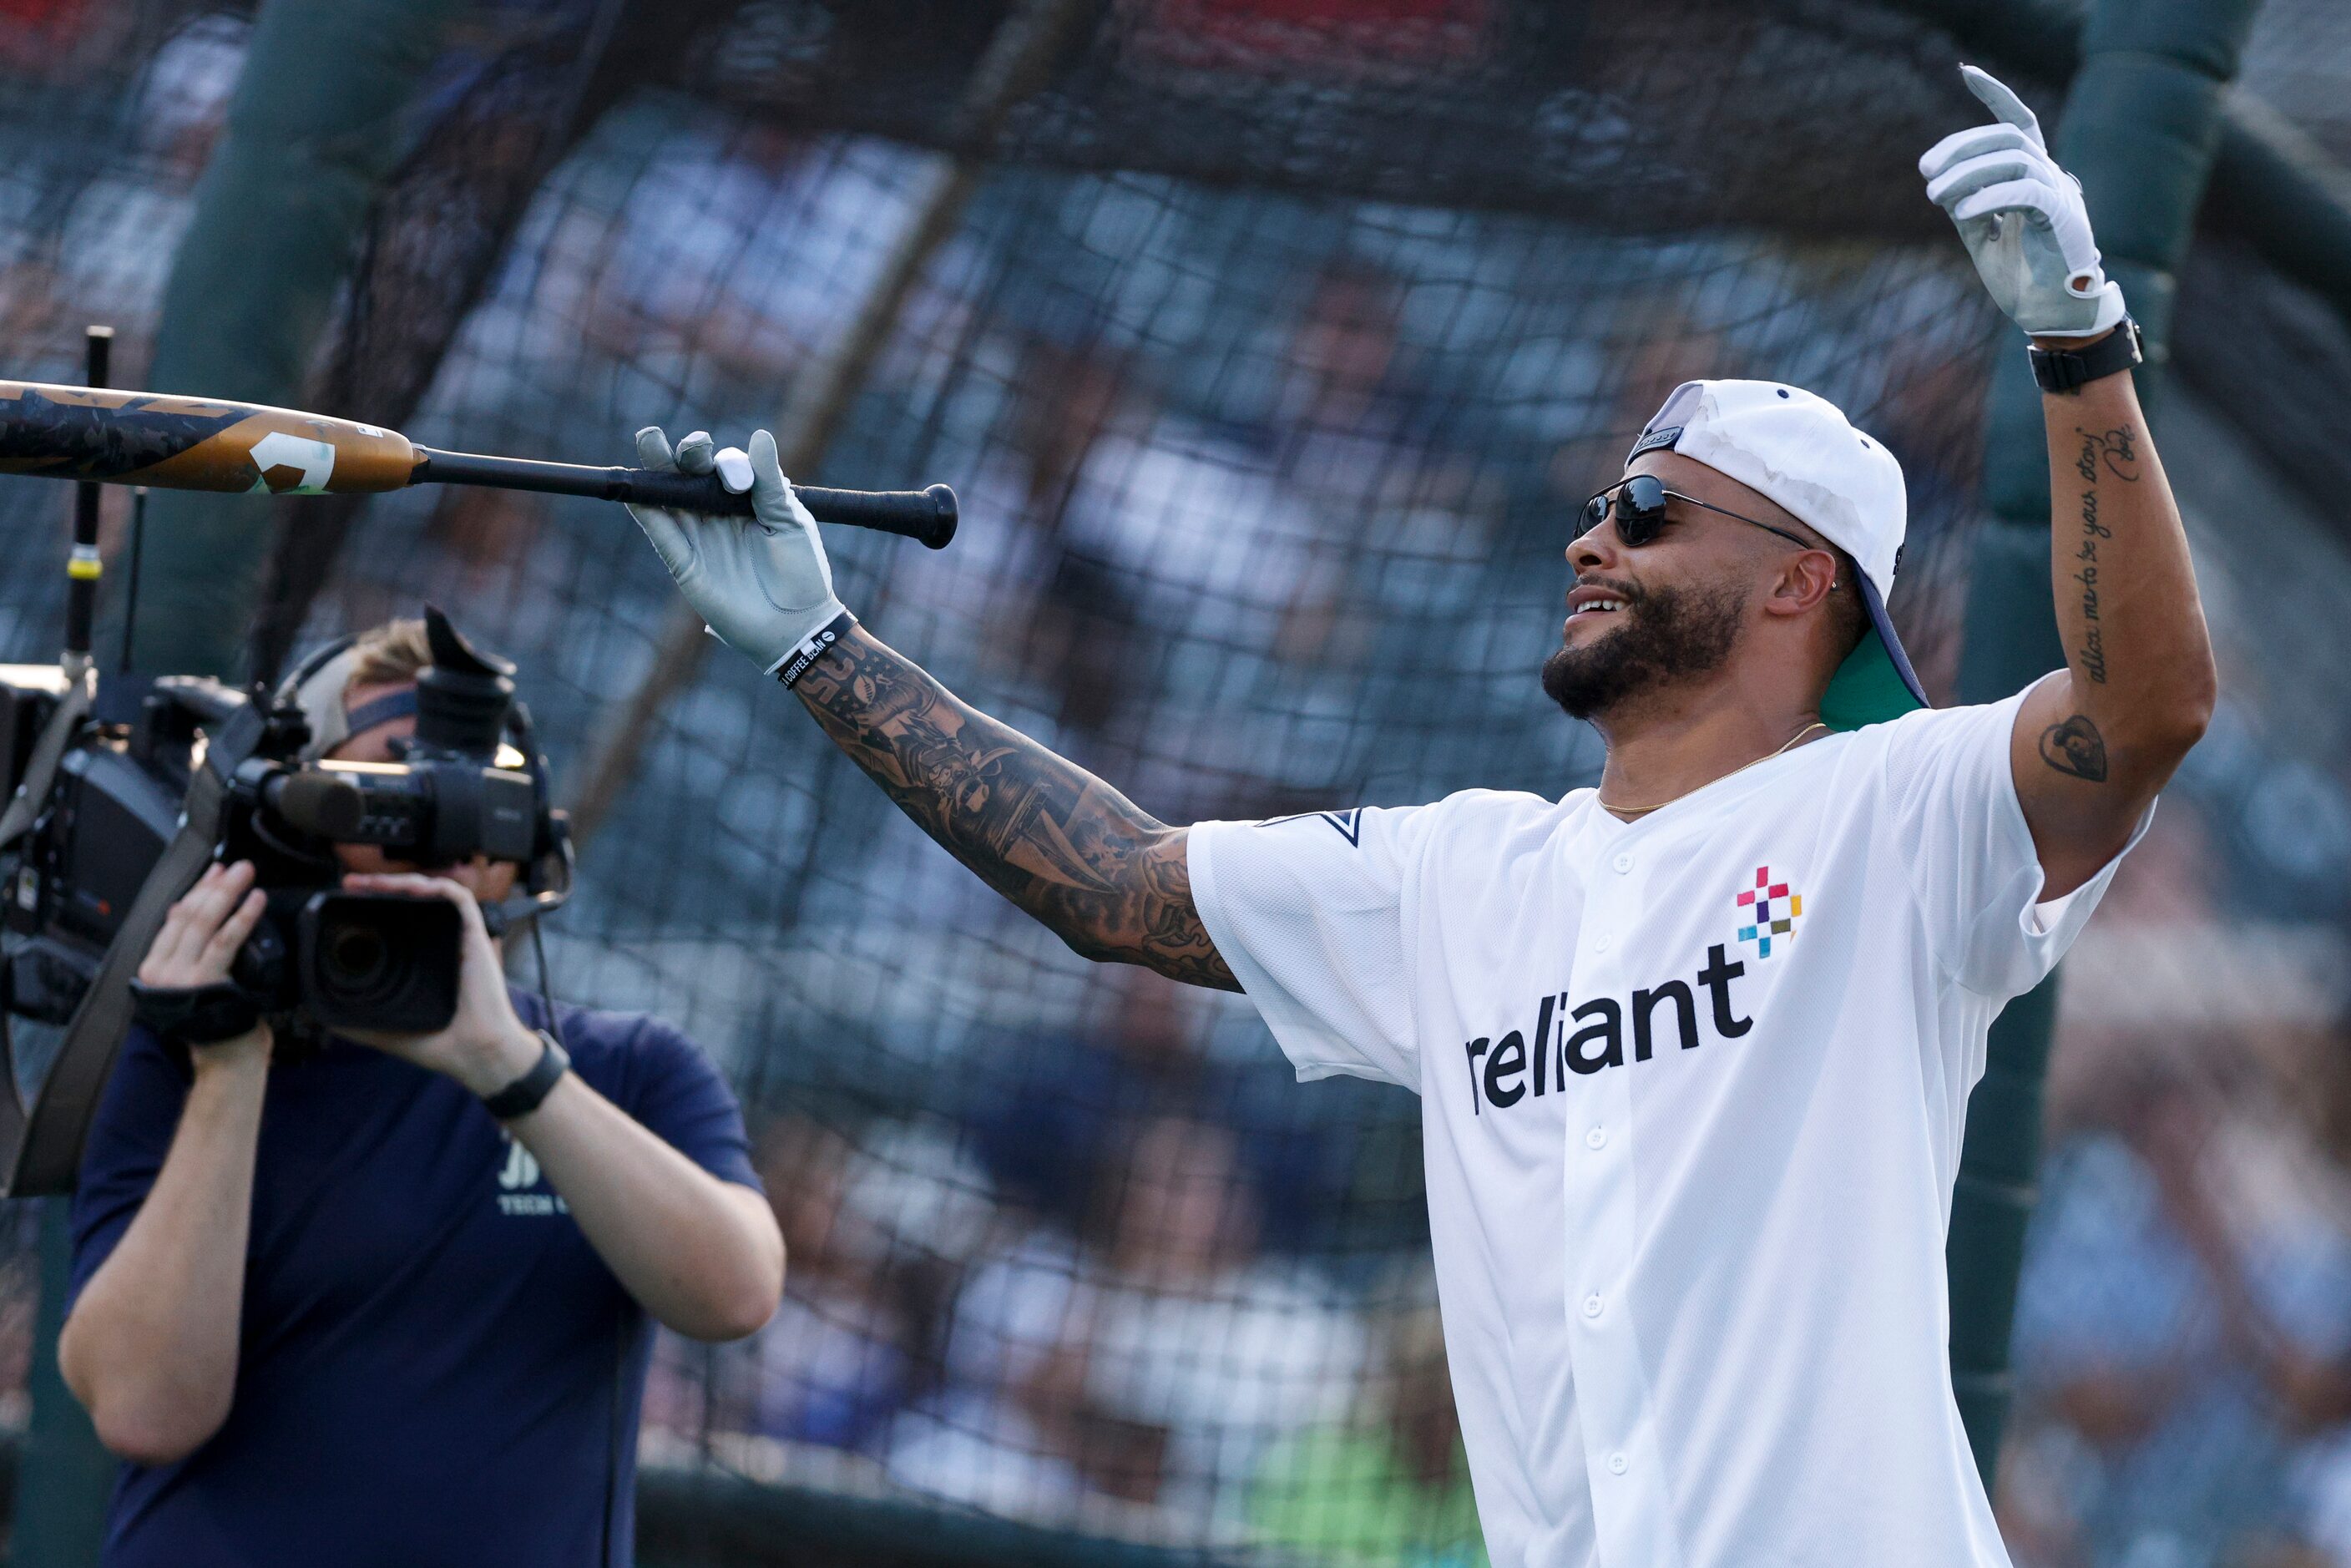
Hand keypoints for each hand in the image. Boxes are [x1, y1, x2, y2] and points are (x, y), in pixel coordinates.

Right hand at [137, 860, 270, 1062]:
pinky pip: (226, 940)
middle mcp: (161, 971)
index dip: (197, 891)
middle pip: (189, 915)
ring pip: (205, 922)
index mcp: (154, 968)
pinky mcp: (205, 981)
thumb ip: (188, 950)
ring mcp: (180, 976)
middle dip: (215, 886)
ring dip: (228, 892)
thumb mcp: (194, 982)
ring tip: (247, 873)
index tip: (215, 872)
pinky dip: (243, 917)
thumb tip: (187, 908)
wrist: (225, 1061)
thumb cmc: (217, 1023)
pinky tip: (257, 900)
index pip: (175, 919)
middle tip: (238, 865)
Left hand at [336, 873, 539, 1098]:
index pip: (395, 924)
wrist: (474, 1052)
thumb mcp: (384, 1031)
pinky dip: (435, 887)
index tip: (343, 904)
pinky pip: (457, 899)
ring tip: (369, 882)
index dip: (370, 908)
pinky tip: (410, 886)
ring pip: (430, 893)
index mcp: (418, 962)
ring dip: (399, 882)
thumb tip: (320, 1016)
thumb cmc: (438, 1042)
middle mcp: (437, 944)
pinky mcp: (474, 934)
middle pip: (409, 902)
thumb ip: (355, 1022)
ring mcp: (455, 937)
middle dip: (378, 888)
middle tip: (349, 885)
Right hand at [627, 426, 844, 672]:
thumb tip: (760, 435)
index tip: (740, 482)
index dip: (728, 464)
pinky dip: (645, 510)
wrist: (796, 625)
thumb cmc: (802, 573)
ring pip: (669, 495)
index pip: (726, 467)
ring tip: (649, 440)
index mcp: (747, 500)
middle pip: (691, 474)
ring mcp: (699, 535)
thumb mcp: (790, 521)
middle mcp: (718, 513)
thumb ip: (769, 482)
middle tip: (692, 447)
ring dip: (657, 469)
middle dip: (687, 452)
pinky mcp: (684, 562)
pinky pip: (660, 531)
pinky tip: (634, 490)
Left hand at [1920, 65, 2125, 339]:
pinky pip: (2026, 191)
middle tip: (1925, 172)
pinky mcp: (2064, 216)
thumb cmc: (2020, 278)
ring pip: (2014, 158)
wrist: (2051, 315)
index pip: (2017, 123)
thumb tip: (1941, 181)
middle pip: (2008, 137)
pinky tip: (1961, 210)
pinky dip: (1990, 195)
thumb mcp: (1980, 237)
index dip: (1996, 95)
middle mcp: (2050, 177)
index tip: (1966, 72)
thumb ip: (1965, 205)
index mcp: (2031, 177)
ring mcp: (2060, 193)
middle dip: (1962, 146)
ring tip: (1933, 195)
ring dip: (1967, 172)